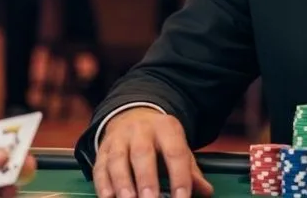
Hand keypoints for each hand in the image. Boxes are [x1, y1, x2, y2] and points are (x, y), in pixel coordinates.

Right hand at [94, 107, 212, 197]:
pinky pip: (100, 166)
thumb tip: (206, 191)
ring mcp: (120, 138)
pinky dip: (103, 184)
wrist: (133, 117)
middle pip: (142, 152)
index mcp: (166, 128)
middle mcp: (141, 130)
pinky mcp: (103, 149)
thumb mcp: (178, 148)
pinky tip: (108, 197)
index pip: (175, 152)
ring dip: (122, 183)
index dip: (179, 176)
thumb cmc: (160, 141)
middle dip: (146, 179)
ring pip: (118, 159)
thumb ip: (190, 171)